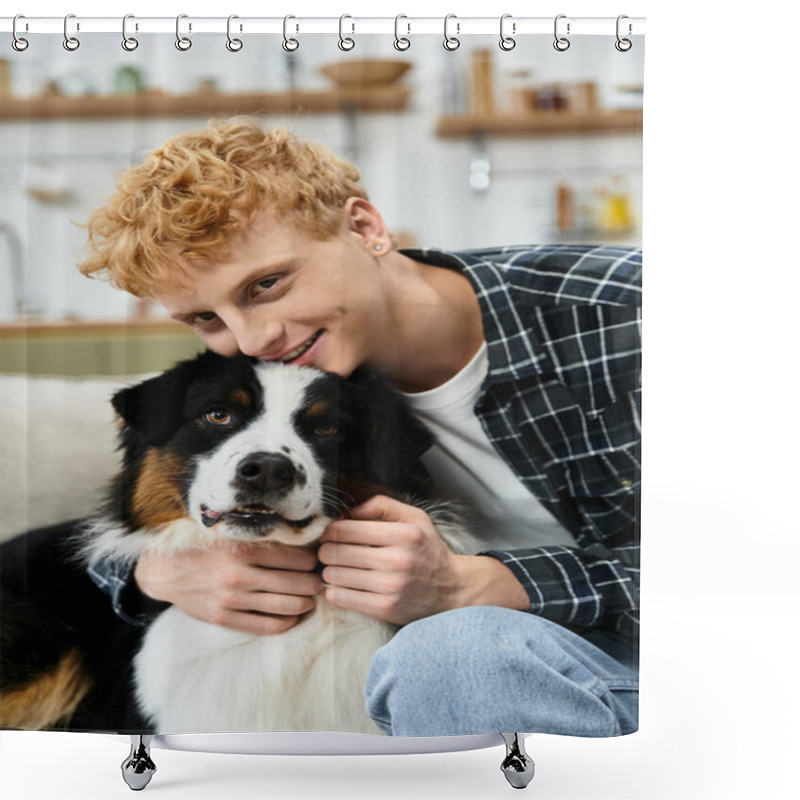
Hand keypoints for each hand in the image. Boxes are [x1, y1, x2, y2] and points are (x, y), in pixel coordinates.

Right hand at [134, 541, 322, 634]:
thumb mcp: (232, 535)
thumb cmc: (206, 548)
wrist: (167, 572)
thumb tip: (302, 540)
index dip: (312, 560)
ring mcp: (233, 600)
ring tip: (311, 598)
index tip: (317, 559)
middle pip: (296, 583)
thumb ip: (262, 539)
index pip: (295, 557)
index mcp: (243, 549)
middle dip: (315, 583)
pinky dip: (288, 622)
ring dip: (307, 603)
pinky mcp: (226, 619)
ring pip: (287, 606)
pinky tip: (294, 615)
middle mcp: (239, 575)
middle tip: (320, 581)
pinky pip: (268, 626)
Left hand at [318, 495, 528, 624]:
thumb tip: (347, 511)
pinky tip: (344, 585)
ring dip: (329, 571)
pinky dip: (334, 591)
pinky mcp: (383, 609)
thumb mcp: (414, 517)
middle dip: (326, 550)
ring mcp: (390, 587)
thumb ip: (381, 505)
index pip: (345, 529)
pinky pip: (339, 597)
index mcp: (402, 533)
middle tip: (330, 552)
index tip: (330, 534)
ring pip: (333, 575)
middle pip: (335, 552)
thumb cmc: (427, 550)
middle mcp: (396, 560)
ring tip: (338, 568)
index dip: (329, 530)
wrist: (452, 590)